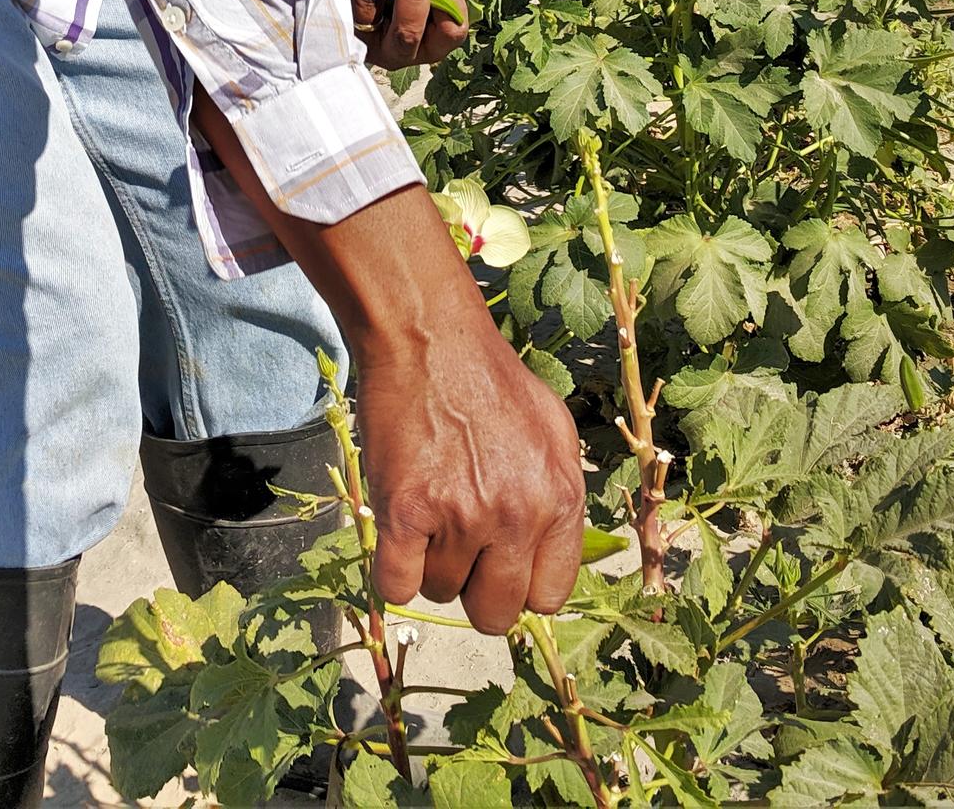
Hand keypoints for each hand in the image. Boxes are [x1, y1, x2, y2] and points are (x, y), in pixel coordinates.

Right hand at [358, 317, 583, 634]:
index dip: (520, 587)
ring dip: (430, 563)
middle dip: (476, 591)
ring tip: (430, 509)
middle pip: (495, 612)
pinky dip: (393, 568)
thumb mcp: (554, 431)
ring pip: (440, 592)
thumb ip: (560, 495)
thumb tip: (548, 555)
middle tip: (460, 548)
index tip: (501, 569)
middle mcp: (518, 515)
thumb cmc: (490, 380)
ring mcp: (462, 517)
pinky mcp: (407, 514)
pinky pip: (396, 585)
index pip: (549, 596)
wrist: (429, 340)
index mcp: (560, 499)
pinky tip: (400, 529)